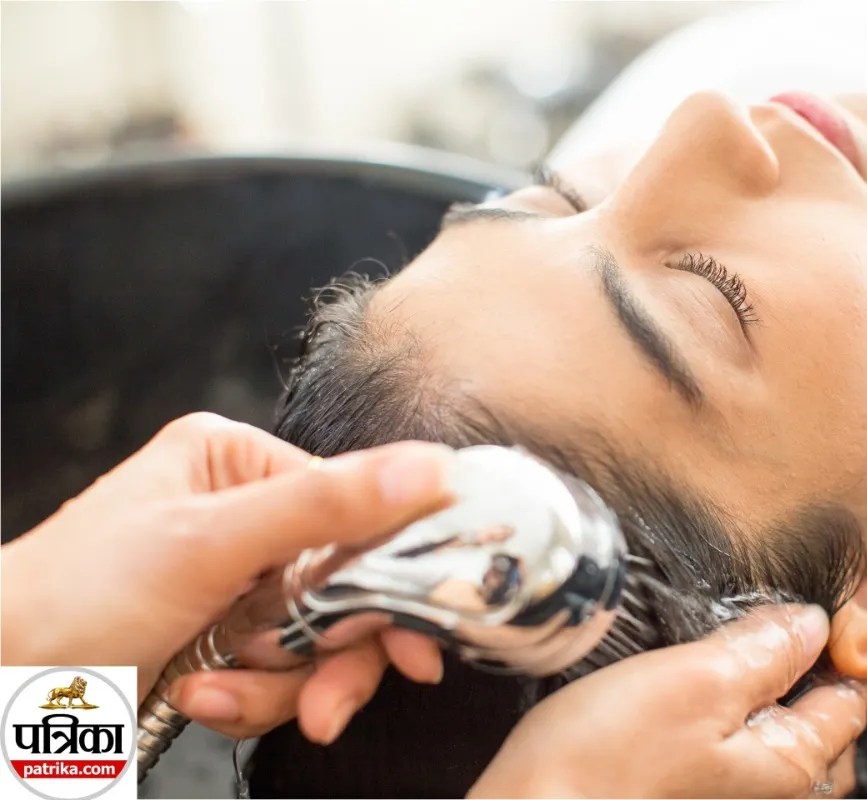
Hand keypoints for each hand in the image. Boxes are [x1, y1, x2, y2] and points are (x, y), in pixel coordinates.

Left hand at [1, 412, 448, 742]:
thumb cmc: (70, 596)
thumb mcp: (206, 543)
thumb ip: (323, 507)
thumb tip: (430, 467)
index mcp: (240, 464)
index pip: (357, 511)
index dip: (393, 574)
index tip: (418, 637)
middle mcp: (249, 518)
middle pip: (347, 586)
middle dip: (329, 652)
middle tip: (325, 704)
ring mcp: (240, 585)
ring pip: (320, 641)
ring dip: (279, 684)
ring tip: (219, 695)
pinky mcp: (229, 644)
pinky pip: (283, 676)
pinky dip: (250, 700)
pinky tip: (200, 698)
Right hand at [470, 605, 866, 798]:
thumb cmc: (606, 759)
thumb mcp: (698, 681)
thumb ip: (764, 651)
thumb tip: (813, 624)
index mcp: (790, 766)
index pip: (848, 701)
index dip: (839, 644)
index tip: (819, 601)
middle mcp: (767, 791)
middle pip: (816, 727)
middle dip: (808, 672)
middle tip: (778, 619)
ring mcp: (724, 792)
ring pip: (768, 736)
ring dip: (761, 689)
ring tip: (731, 644)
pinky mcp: (682, 788)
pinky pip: (726, 748)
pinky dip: (725, 713)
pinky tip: (692, 684)